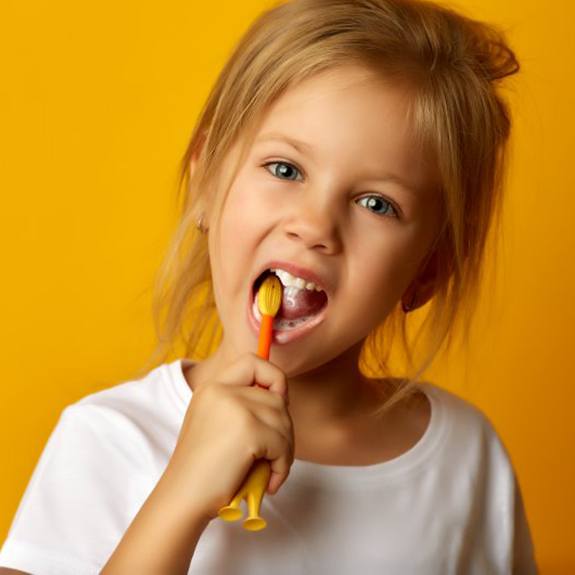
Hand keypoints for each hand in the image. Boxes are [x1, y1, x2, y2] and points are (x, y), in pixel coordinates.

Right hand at [161, 352, 293, 520]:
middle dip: (283, 428)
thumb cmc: (203, 470)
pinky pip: (283, 443)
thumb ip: (242, 405)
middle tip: (273, 455)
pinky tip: (269, 482)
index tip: (278, 403)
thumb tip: (283, 399)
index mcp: (212, 386)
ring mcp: (235, 407)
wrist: (183, 499)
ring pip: (284, 420)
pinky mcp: (248, 430)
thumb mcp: (216, 423)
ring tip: (270, 471)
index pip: (253, 361)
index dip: (274, 378)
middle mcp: (222, 390)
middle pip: (276, 397)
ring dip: (284, 450)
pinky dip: (283, 466)